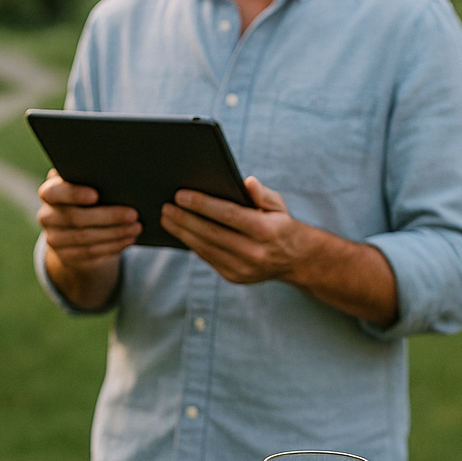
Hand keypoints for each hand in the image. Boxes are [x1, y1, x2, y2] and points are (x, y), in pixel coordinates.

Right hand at [37, 169, 140, 309]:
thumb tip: (119, 179)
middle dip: (108, 216)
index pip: (55, 192)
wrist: (76, 229)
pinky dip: (113, 246)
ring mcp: (54, 239)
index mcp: (49, 192)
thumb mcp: (86, 186)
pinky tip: (128, 239)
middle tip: (133, 214)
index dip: (74, 194)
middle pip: (76, 218)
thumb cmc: (88, 197)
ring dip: (115, 233)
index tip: (96, 195)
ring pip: (86, 238)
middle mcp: (47, 216)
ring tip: (136, 227)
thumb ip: (93, 180)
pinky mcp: (66, 257)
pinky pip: (90, 253)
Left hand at [160, 178, 397, 324]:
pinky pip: (208, 258)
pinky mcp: (235, 277)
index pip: (227, 215)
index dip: (202, 204)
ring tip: (166, 218)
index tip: (180, 195)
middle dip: (184, 219)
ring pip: (206, 248)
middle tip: (165, 207)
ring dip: (182, 233)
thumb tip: (246, 183)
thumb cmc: (281, 224)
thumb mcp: (278, 204)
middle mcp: (254, 253)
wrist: (296, 260)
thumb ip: (261, 194)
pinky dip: (193, 244)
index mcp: (265, 231)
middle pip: (211, 233)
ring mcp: (244, 269)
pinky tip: (180, 232)